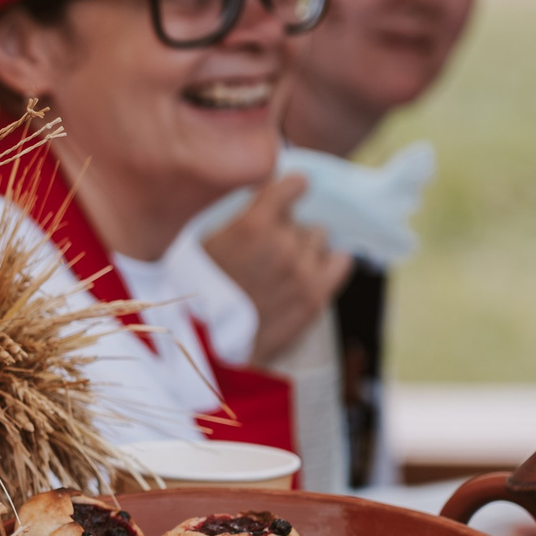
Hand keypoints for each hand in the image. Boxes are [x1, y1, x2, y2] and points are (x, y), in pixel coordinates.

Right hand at [202, 174, 352, 365]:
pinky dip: (329, 261)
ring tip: (282, 266)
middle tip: (265, 249)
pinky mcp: (316, 297)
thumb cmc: (194, 296)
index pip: (292, 185)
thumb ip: (234, 219)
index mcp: (252, 225)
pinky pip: (341, 261)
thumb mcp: (201, 244)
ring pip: (318, 237)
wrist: (207, 349)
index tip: (284, 195)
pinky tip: (312, 270)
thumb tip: (260, 200)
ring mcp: (303, 271)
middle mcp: (283, 243)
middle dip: (284, 228)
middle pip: (299, 218)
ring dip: (303, 246)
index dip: (287, 190)